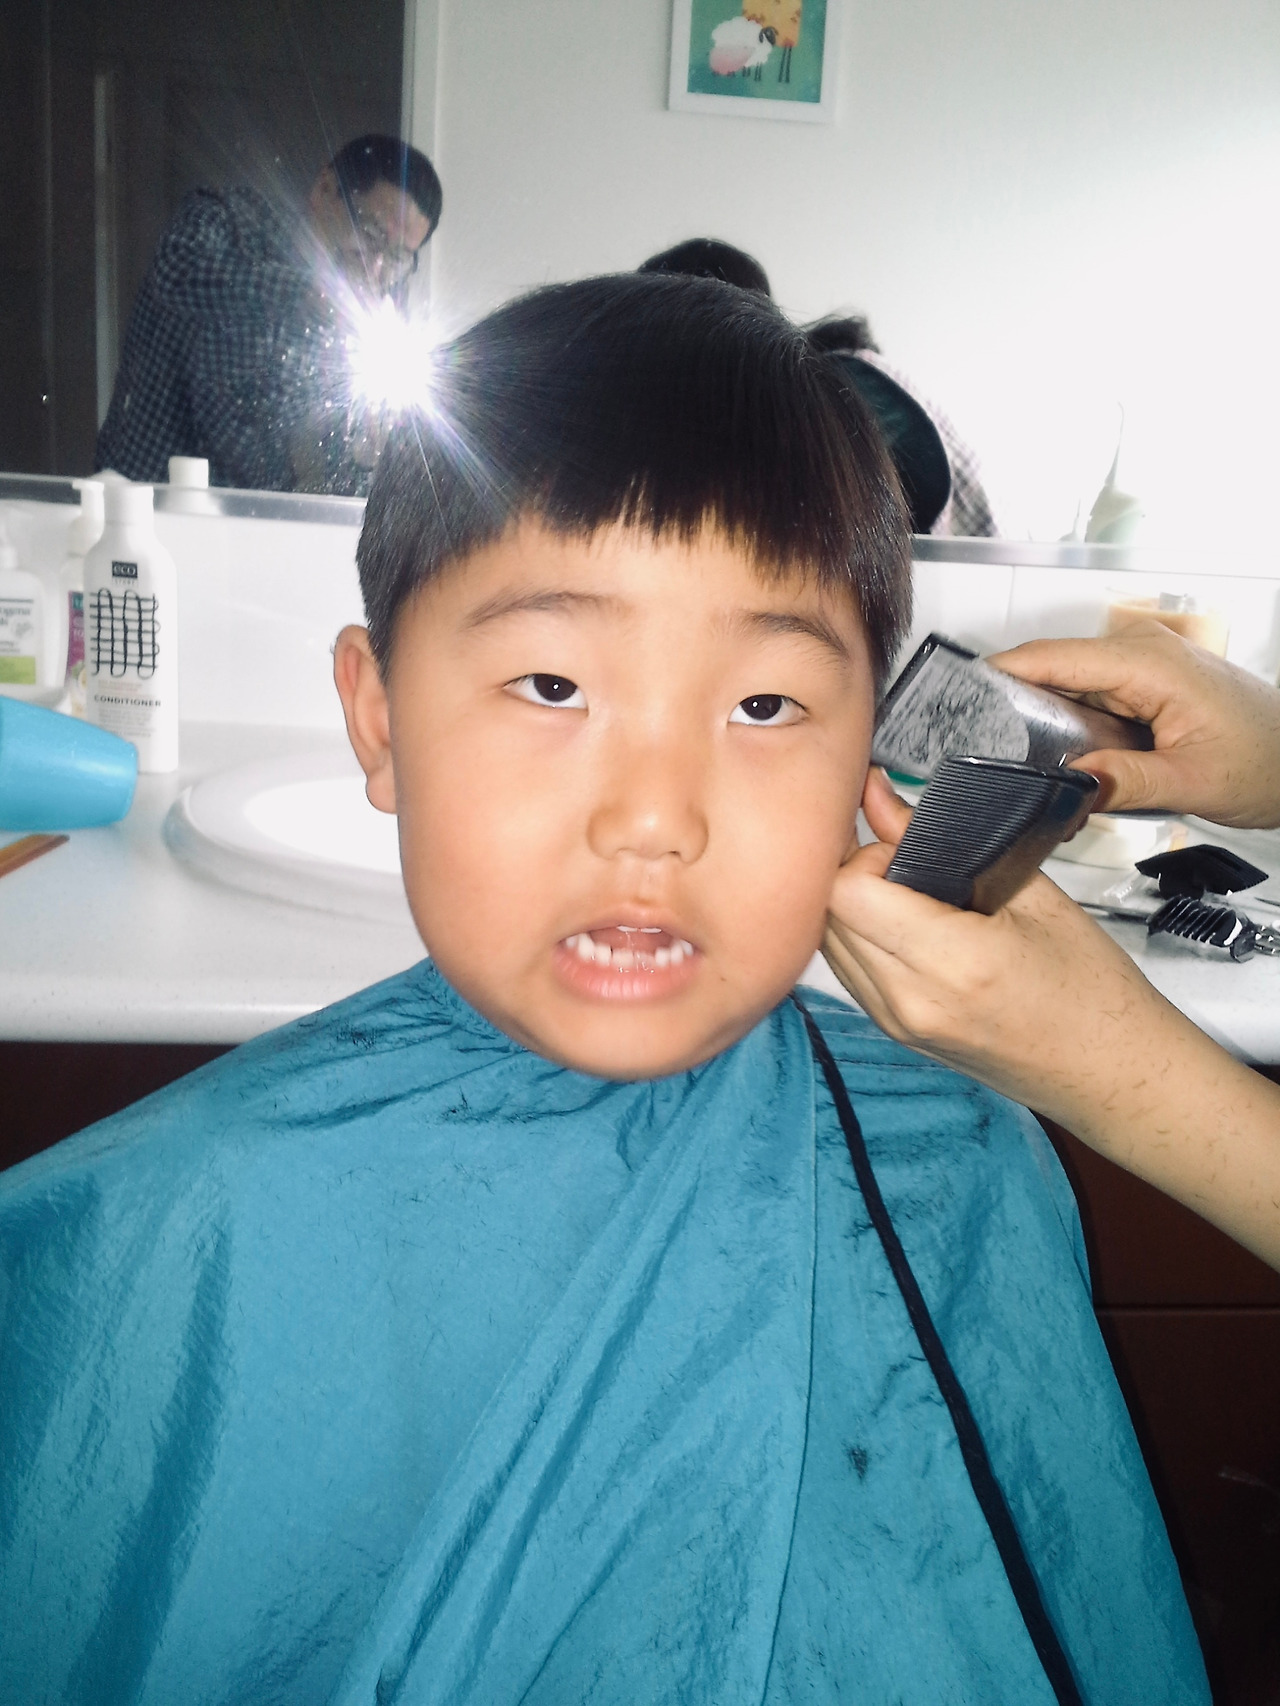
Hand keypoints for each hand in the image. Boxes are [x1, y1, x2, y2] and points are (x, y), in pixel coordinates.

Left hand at [823, 770, 1167, 1121]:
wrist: (1109, 1071)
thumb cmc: (1092, 990)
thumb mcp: (1032, 895)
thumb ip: (943, 839)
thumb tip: (882, 796)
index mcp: (953, 962)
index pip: (849, 891)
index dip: (865, 852)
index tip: (900, 842)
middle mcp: (911, 1001)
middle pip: (828, 915)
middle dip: (851, 872)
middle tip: (897, 856)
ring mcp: (896, 1023)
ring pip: (827, 943)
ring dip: (851, 905)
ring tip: (905, 888)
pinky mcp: (894, 1033)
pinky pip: (847, 972)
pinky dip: (860, 937)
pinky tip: (902, 923)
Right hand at [987, 622, 1279, 827]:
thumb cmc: (1270, 758)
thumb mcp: (1191, 781)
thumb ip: (1123, 781)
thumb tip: (1068, 783)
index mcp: (1148, 663)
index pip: (1050, 658)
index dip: (998, 677)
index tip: (955, 699)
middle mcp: (1141, 653)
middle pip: (1050, 674)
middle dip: (1020, 716)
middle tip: (995, 761)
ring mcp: (1142, 667)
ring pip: (1068, 693)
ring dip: (1051, 731)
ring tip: (1042, 773)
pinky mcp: (1144, 685)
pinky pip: (1091, 703)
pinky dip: (1077, 733)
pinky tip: (1077, 766)